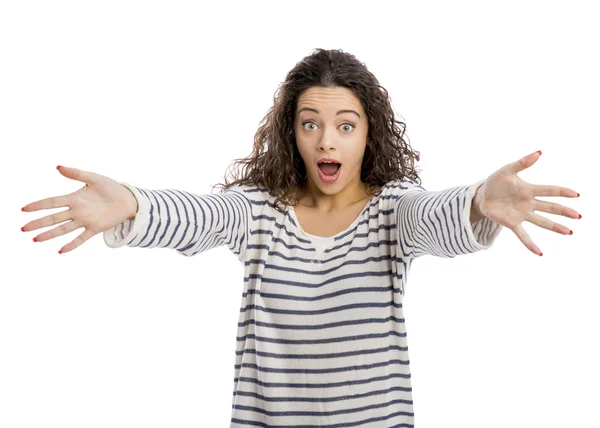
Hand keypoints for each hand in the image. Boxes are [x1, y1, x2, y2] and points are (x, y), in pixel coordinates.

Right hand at [21, 166, 138, 253]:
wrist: (128, 200)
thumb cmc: (112, 187)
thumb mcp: (94, 178)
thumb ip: (76, 174)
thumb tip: (58, 167)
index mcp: (75, 198)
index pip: (52, 202)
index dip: (38, 205)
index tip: (24, 209)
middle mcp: (77, 211)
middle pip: (54, 218)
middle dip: (38, 223)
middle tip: (23, 228)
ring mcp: (85, 221)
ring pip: (63, 229)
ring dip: (50, 234)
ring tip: (35, 239)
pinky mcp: (95, 228)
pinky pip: (81, 238)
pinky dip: (72, 245)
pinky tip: (61, 250)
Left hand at [474, 150, 580, 255]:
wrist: (481, 195)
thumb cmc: (495, 182)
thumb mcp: (507, 170)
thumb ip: (522, 163)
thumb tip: (539, 152)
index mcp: (529, 190)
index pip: (549, 190)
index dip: (562, 192)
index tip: (576, 194)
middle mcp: (528, 203)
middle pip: (550, 207)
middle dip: (564, 212)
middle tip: (579, 216)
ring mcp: (521, 214)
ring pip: (542, 222)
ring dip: (555, 227)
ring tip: (569, 232)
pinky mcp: (512, 223)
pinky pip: (523, 235)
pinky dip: (530, 244)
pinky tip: (540, 253)